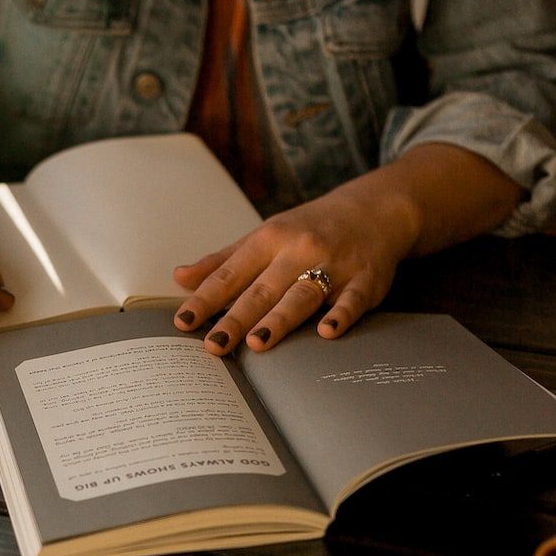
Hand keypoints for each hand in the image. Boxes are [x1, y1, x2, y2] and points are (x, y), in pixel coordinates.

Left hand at [171, 143, 524, 354]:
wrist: (375, 210)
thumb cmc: (310, 228)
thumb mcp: (264, 236)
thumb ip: (223, 261)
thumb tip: (180, 278)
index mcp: (269, 239)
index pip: (231, 274)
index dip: (206, 298)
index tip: (183, 322)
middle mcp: (299, 250)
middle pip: (262, 289)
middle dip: (236, 317)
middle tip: (213, 345)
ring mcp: (334, 265)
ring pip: (301, 294)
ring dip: (279, 319)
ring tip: (257, 343)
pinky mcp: (365, 280)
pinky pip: (352, 300)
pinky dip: (341, 314)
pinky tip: (327, 332)